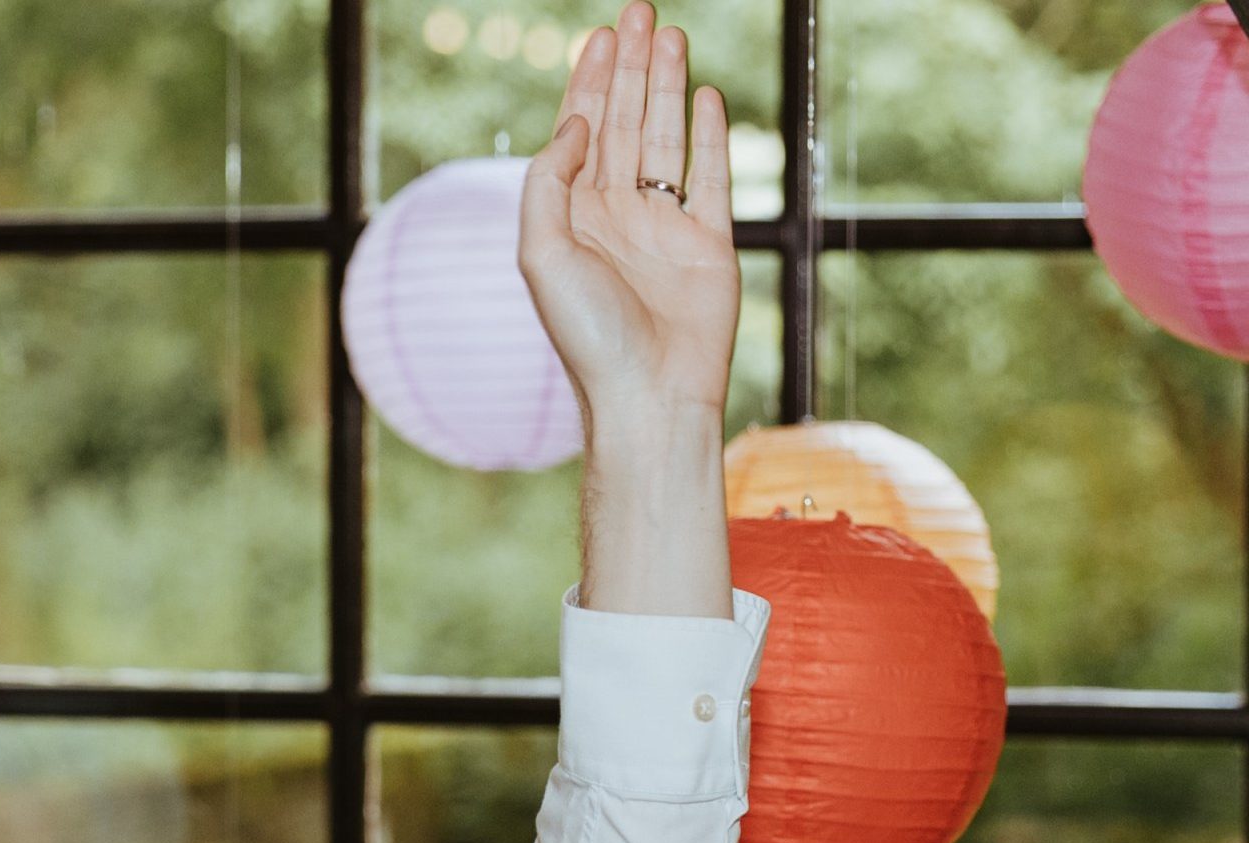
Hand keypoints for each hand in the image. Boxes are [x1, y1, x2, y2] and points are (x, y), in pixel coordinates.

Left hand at [522, 3, 735, 430]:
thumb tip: (575, 122)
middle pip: (621, 123)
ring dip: (666, 87)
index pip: (578, 133)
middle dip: (629, 68)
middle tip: (638, 12)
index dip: (588, 82)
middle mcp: (615, 216)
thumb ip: (548, 182)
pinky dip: (710, 137)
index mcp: (570, 218)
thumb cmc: (587, 335)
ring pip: (663, 139)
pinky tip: (707, 99)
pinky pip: (711, 178)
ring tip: (670, 35)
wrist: (649, 394)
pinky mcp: (709, 243)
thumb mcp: (541, 252)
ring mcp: (663, 227)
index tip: (600, 35)